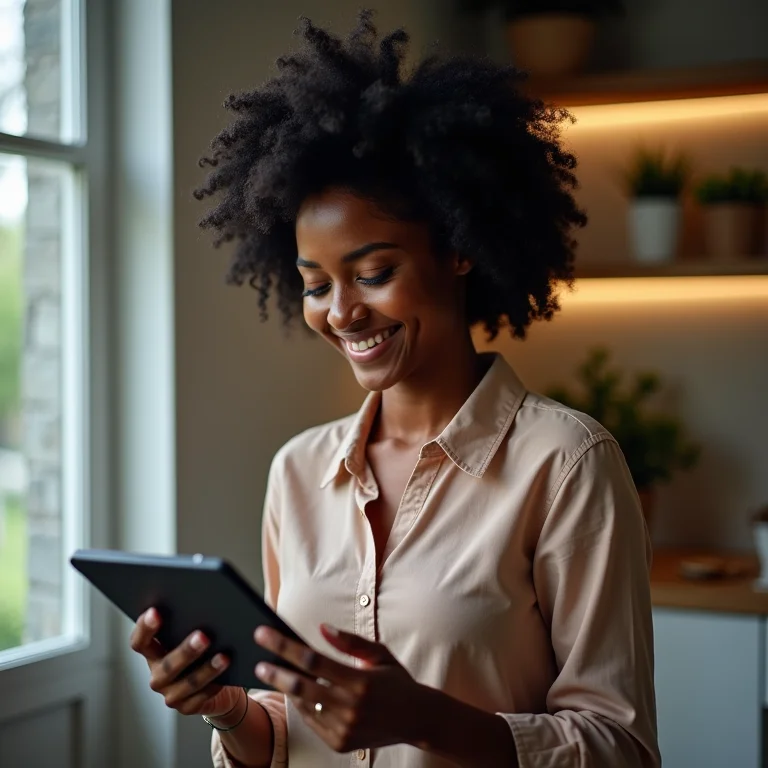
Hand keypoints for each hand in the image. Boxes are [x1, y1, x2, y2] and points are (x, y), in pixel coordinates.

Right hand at [129, 607, 241, 717]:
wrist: (218, 682)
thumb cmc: (203, 649)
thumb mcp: (192, 635)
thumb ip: (189, 623)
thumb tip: (204, 605)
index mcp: (153, 653)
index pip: (139, 642)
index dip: (145, 628)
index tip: (156, 611)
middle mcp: (157, 675)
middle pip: (167, 665)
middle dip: (186, 650)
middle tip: (203, 636)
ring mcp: (170, 694)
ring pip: (188, 683)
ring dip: (207, 670)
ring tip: (224, 657)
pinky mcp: (187, 707)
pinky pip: (201, 697)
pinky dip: (216, 685)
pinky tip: (228, 674)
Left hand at [254, 623, 423, 752]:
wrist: (417, 719)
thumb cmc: (396, 681)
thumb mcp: (379, 654)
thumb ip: (349, 641)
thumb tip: (321, 628)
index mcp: (360, 681)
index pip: (313, 660)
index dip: (285, 646)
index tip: (265, 634)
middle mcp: (351, 708)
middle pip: (301, 686)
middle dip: (276, 672)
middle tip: (260, 662)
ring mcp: (344, 729)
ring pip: (304, 706)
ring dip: (286, 689)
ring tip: (274, 673)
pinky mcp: (340, 744)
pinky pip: (312, 722)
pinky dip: (302, 706)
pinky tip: (296, 693)